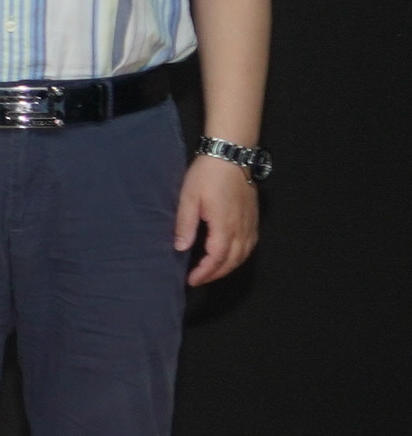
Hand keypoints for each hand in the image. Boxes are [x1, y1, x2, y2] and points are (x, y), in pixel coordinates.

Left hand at [175, 153, 260, 284]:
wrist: (230, 156)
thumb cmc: (207, 175)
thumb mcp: (188, 198)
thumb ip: (185, 225)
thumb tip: (181, 248)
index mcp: (224, 225)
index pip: (217, 258)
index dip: (205, 272)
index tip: (192, 280)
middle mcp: (242, 228)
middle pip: (233, 260)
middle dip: (216, 273)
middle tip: (199, 279)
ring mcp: (250, 223)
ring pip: (244, 254)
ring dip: (229, 266)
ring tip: (212, 271)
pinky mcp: (253, 217)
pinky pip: (250, 244)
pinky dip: (240, 255)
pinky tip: (230, 256)